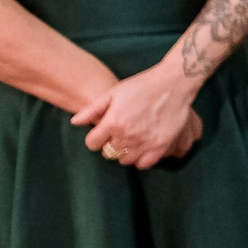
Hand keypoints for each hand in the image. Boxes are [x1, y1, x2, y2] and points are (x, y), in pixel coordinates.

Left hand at [70, 63, 204, 168]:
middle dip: (111, 144)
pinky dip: (141, 159)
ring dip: (125, 152)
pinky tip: (142, 148)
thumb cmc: (142, 85)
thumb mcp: (114, 92)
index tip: (102, 134)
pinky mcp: (160, 146)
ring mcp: (144, 142)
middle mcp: (127, 135)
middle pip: (109, 153)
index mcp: (113, 122)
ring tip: (131, 140)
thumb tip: (75, 122)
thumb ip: (92, 109)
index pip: (92, 144)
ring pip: (125, 160)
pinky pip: (144, 164)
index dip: (95, 139)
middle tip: (119, 134)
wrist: (173, 84)